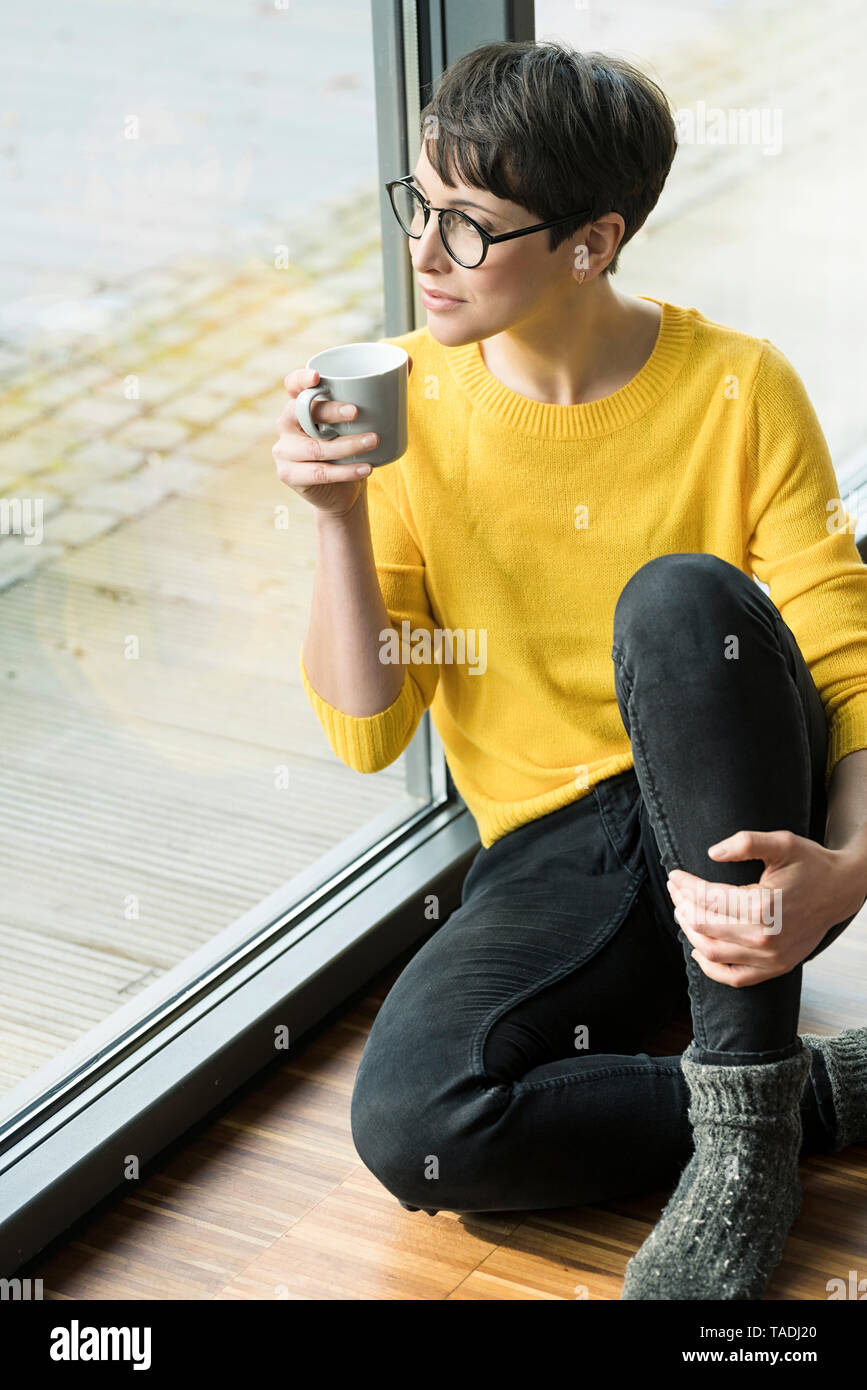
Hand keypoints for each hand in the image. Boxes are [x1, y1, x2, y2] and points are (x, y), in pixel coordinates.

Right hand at [273, 356, 412, 518]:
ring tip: (374, 440)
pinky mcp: (289, 474)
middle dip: (329, 411)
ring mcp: (284, 450)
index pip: (292, 385)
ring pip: (316, 447)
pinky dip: (346, 471)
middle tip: (357, 411)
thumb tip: (409, 360)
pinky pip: (320, 473)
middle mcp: (286, 424)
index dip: (300, 379)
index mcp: (298, 403)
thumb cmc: (350, 446)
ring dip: (346, 444)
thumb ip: (380, 389)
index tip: (319, 377)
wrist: (342, 491)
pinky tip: (367, 468)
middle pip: (302, 413)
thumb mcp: (361, 419)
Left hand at [666, 828, 865, 986]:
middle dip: (682, 905)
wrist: (840, 890)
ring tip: (682, 912)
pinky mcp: (775, 968)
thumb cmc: (810, 864)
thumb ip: (746, 842)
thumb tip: (712, 853)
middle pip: (704, 925)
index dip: (685, 886)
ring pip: (712, 951)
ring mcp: (771, 957)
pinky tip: (697, 948)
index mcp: (764, 905)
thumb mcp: (782, 843)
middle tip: (675, 890)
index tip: (674, 875)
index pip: (708, 899)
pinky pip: (734, 978)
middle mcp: (765, 936)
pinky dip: (710, 967)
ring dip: (689, 931)